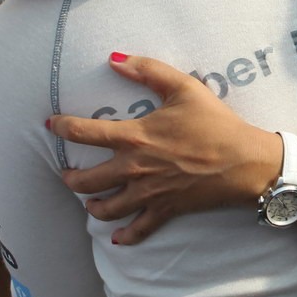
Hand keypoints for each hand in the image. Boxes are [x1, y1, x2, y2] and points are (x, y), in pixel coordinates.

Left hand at [52, 53, 278, 243]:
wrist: (244, 160)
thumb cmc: (215, 122)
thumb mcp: (184, 87)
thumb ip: (148, 70)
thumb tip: (114, 59)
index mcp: (134, 137)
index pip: (85, 133)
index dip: (63, 128)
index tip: (52, 125)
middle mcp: (134, 168)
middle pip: (87, 180)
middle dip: (70, 178)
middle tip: (66, 174)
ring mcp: (148, 193)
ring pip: (106, 208)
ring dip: (92, 206)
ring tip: (89, 202)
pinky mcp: (165, 210)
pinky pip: (138, 230)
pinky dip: (125, 236)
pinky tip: (116, 238)